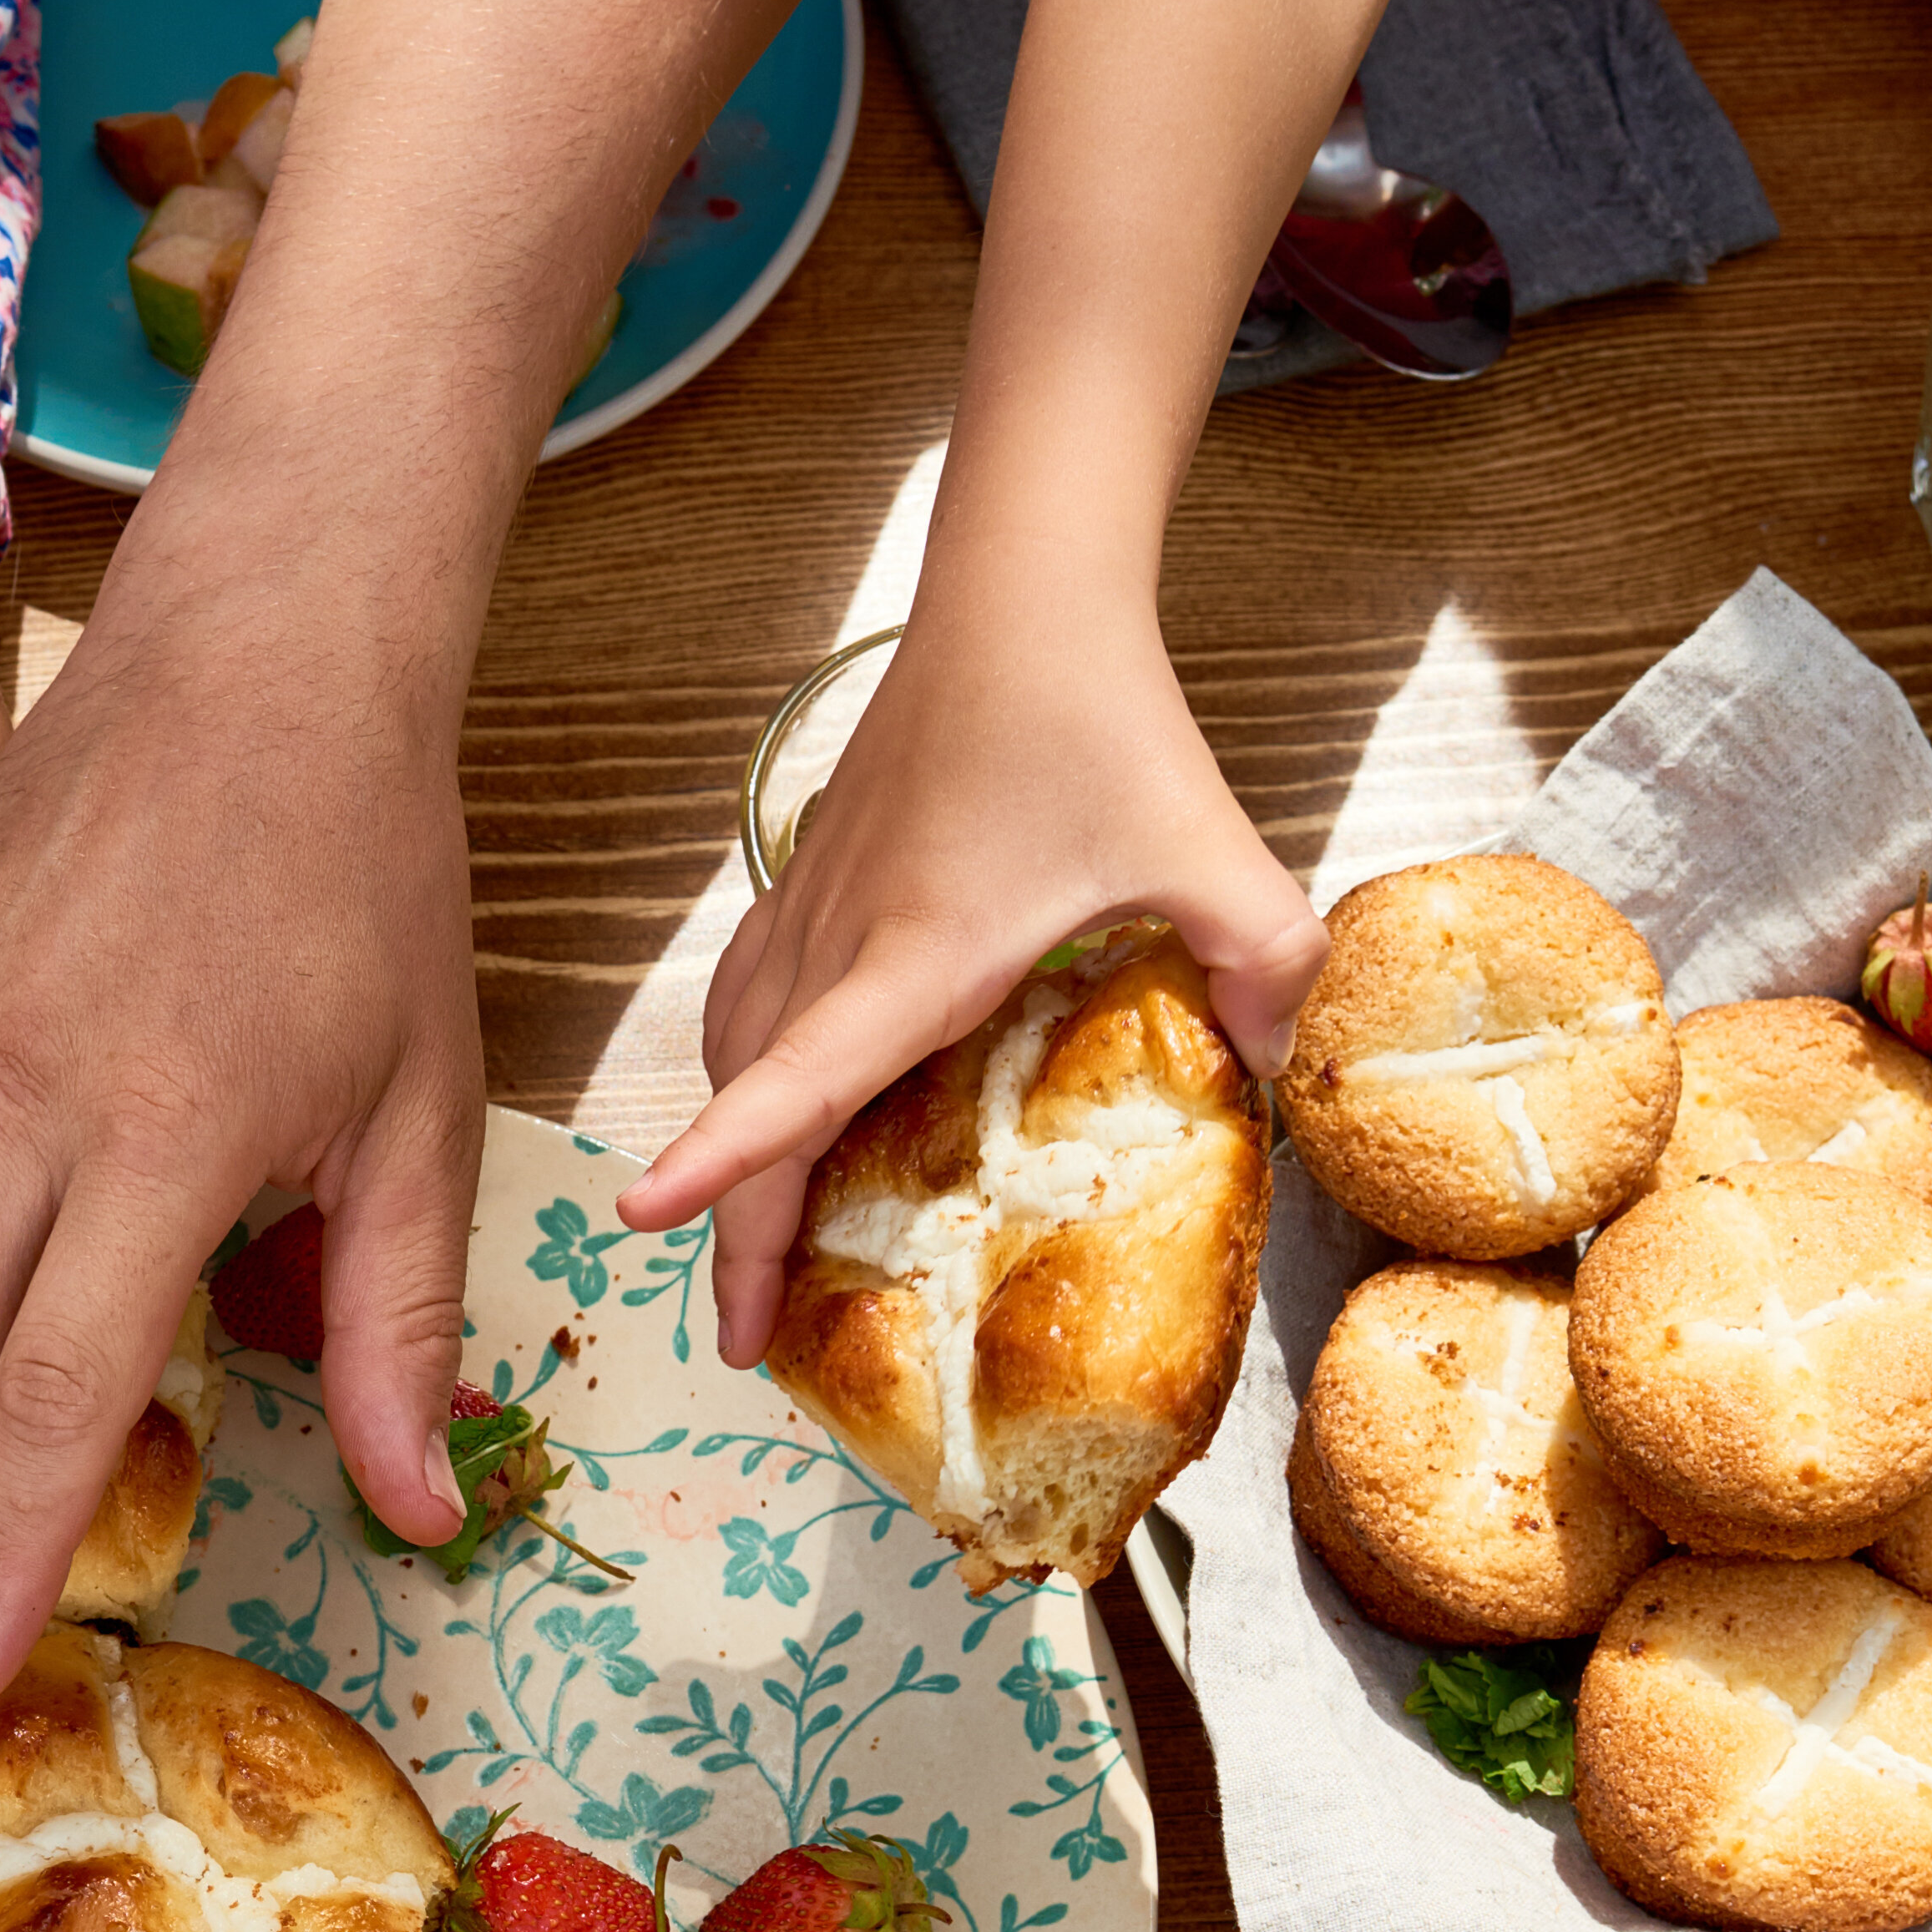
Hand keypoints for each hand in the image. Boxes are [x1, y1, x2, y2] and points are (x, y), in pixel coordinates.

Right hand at [629, 607, 1319, 1366]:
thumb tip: (1284, 1068)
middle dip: (728, 1229)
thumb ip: (1266, 960)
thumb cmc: (1097, 712)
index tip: (646, 1221)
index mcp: (918, 953)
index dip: (719, 1161)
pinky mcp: (815, 879)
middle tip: (746, 1341)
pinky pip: (750, 1000)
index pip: (793, 1078)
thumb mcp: (1212, 845)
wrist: (1019, 591)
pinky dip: (742, 1076)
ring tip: (751, 1249)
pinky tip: (771, 1106)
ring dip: (733, 1155)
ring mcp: (814, 905)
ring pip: (732, 1054)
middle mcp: (840, 939)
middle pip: (747, 1100)